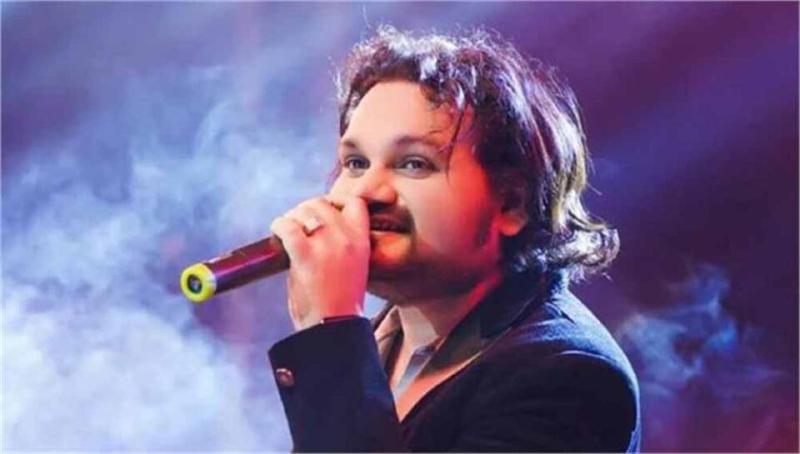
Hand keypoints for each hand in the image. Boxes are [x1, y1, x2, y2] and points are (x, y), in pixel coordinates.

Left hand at [270, 195, 369, 330]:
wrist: (333, 326)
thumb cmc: (340, 302)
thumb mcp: (354, 266)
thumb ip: (342, 244)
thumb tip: (317, 226)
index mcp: (362, 241)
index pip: (354, 202)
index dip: (336, 201)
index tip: (325, 209)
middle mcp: (346, 237)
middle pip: (322, 204)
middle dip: (306, 209)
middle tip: (298, 222)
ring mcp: (326, 244)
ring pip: (304, 211)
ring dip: (293, 217)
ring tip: (288, 229)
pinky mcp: (305, 254)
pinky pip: (287, 226)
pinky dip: (279, 225)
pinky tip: (276, 232)